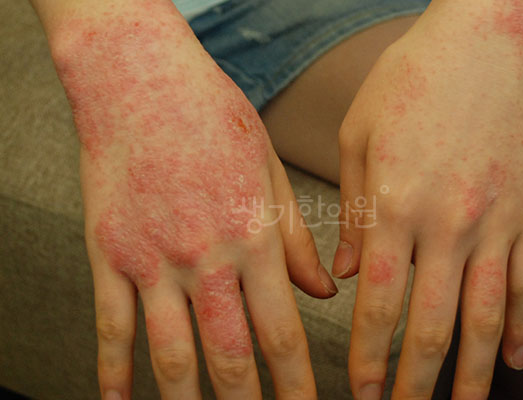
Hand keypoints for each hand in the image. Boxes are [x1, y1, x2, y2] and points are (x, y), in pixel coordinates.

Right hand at [54, 3, 335, 397]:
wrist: (140, 78)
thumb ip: (297, 239)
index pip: (283, 331)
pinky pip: (113, 327)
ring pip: (173, 354)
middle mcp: (206, 256)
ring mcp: (153, 259)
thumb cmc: (211, 117)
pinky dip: (114, 373)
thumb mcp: (270, 171)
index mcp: (254, 236)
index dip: (299, 382)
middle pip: (232, 355)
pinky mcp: (110, 253)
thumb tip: (323, 290)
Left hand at [332, 1, 522, 397]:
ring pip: (486, 315)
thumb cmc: (411, 82)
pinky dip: (522, 324)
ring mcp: (496, 220)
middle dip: (414, 379)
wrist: (487, 41)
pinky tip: (518, 358)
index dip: (369, 355)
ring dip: (474, 372)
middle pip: (430, 322)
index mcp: (395, 204)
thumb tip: (346, 275)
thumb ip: (352, 212)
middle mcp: (447, 222)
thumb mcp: (359, 137)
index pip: (378, 302)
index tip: (363, 392)